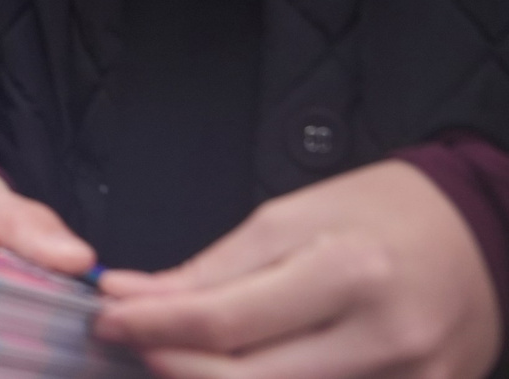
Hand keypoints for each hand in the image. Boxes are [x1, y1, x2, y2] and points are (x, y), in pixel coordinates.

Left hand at [95, 159, 499, 378]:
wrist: (476, 236)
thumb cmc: (374, 216)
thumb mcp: (287, 218)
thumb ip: (212, 269)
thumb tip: (132, 297)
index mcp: (347, 273)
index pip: (226, 319)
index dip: (153, 326)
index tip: (105, 318)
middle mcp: (383, 338)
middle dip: (173, 365)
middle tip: (130, 344)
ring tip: (175, 358)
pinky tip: (230, 375)